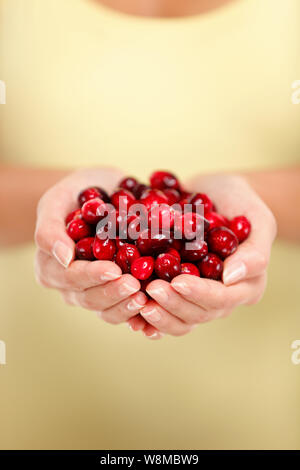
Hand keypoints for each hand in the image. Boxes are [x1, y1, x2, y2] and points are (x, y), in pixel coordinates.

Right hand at [34, 167, 152, 329]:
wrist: (102, 191)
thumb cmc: (74, 193)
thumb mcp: (56, 200)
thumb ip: (50, 228)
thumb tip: (64, 258)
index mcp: (51, 268)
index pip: (70, 277)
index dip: (91, 276)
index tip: (113, 270)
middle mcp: (71, 287)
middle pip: (90, 298)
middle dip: (113, 293)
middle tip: (135, 285)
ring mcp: (95, 292)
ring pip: (109, 310)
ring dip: (127, 307)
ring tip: (145, 297)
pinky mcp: (117, 293)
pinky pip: (127, 309)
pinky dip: (139, 314)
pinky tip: (153, 311)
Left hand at [136, 174, 276, 336]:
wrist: (216, 194)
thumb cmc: (241, 203)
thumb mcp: (259, 219)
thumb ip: (254, 251)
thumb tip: (231, 278)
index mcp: (246, 286)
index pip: (221, 298)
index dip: (199, 293)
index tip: (178, 281)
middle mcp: (222, 297)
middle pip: (197, 314)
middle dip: (173, 303)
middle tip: (150, 289)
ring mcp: (198, 297)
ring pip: (179, 320)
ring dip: (159, 314)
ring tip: (138, 301)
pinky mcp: (178, 291)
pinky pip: (164, 311)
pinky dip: (148, 317)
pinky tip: (132, 316)